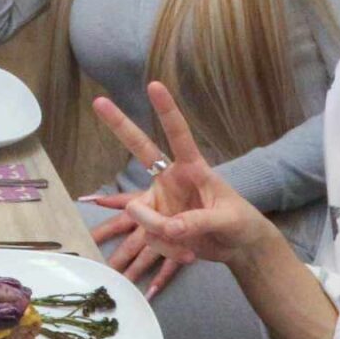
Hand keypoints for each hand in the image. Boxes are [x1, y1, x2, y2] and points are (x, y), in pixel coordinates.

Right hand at [82, 83, 273, 275]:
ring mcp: (160, 203)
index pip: (179, 136)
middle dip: (119, 124)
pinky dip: (169, 251)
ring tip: (190, 246)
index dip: (166, 111)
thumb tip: (169, 227)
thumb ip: (198, 221)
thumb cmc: (241, 223)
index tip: (154, 85)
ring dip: (163, 236)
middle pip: (140, 148)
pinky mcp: (156, 225)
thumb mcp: (227, 220)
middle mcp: (170, 180)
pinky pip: (151, 238)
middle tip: (98, 101)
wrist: (239, 248)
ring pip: (142, 215)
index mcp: (193, 169)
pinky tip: (188, 253)